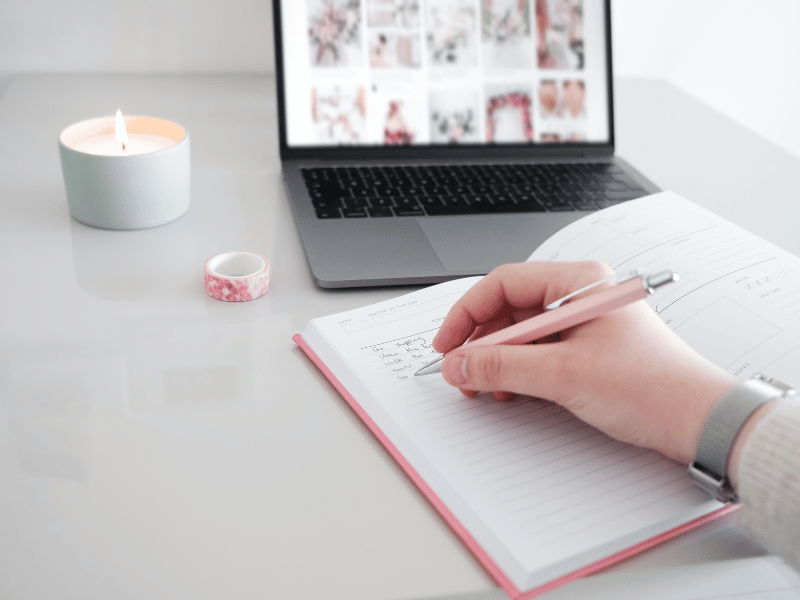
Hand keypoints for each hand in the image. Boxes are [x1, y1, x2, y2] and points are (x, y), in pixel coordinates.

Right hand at [432, 261, 736, 463]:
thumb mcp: (563, 374)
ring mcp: (583, 322)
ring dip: (497, 358)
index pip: (503, 283)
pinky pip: (538, 350)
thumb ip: (502, 366)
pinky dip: (517, 369)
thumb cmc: (651, 387)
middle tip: (461, 370)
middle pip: (509, 307)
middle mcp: (579, 295)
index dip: (467, 314)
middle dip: (480, 341)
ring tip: (483, 386)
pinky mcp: (586, 349)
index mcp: (578, 282)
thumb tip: (457, 364)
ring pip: (520, 331)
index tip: (447, 345)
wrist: (698, 421)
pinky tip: (510, 391)